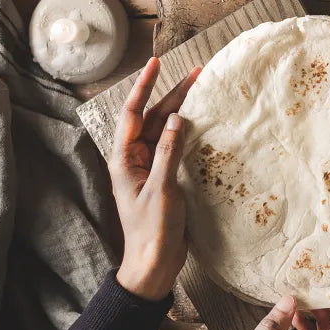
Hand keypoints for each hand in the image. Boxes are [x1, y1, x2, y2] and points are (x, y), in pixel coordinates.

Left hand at [110, 57, 200, 300]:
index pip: (133, 113)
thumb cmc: (151, 231)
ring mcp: (151, 168)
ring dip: (182, 111)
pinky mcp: (166, 178)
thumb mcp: (162, 189)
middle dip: (172, 94)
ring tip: (203, 90)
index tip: (155, 63)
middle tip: (197, 73)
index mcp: (125, 159)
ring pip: (167, 130)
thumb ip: (169, 152)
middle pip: (154, 118)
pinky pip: (176, 147)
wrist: (154, 266)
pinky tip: (205, 123)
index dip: (143, 86)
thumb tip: (177, 117)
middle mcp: (136, 159)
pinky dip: (190, 132)